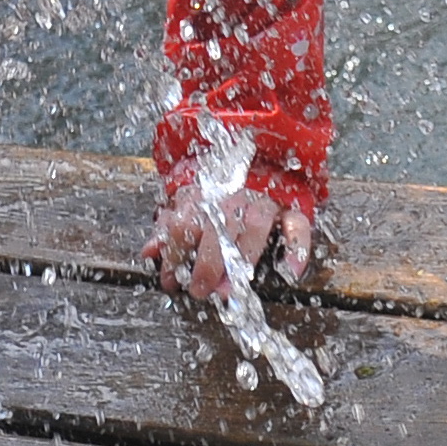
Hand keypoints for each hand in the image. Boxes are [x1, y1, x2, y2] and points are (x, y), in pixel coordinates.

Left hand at [149, 184, 314, 298]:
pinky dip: (297, 249)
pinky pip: (298, 226)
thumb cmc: (220, 190)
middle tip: (199, 290)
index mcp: (205, 193)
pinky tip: (289, 272)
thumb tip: (149, 253)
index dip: (174, 254)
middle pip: (218, 227)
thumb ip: (169, 229)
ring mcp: (265, 199)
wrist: (262, 153)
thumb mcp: (189, 203)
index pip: (183, 223)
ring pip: (255, 227)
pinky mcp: (293, 206)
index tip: (170, 281)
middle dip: (206, 263)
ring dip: (242, 260)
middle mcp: (234, 194)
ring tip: (230, 291)